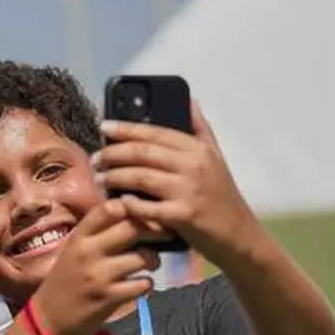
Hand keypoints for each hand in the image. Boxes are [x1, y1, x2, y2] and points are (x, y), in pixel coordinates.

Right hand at [29, 200, 159, 334]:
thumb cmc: (65, 280)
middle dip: (153, 230)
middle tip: (162, 235)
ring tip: (151, 263)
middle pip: (132, 228)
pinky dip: (147, 284)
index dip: (132, 207)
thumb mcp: (74, 250)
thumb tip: (131, 215)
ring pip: (142, 257)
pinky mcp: (109, 298)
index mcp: (79, 236)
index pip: (109, 208)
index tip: (143, 214)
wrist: (48, 319)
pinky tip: (141, 285)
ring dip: (153, 259)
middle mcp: (88, 251)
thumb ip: (97, 233)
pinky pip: (142, 284)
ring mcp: (99, 275)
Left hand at [92, 100, 262, 264]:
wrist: (239, 235)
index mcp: (198, 148)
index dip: (126, 128)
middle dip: (112, 153)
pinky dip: (129, 204)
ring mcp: (188, 191)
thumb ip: (200, 128)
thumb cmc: (222, 195)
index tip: (104, 127)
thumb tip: (189, 99)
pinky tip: (119, 202)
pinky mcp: (183, 216)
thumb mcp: (215, 156)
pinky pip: (147, 208)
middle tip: (95, 158)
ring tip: (99, 178)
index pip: (155, 132)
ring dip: (114, 176)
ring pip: (140, 177)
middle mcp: (193, 165)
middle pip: (142, 152)